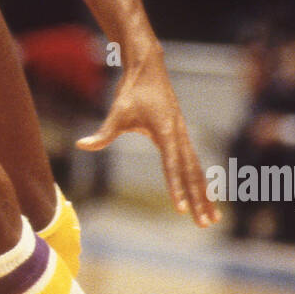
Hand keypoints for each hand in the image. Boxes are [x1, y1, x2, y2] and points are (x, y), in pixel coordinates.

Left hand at [77, 42, 219, 227]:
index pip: (172, 167)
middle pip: (192, 174)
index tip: (181, 209)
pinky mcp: (181, 136)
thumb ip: (103, 133)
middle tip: (204, 224)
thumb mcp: (117, 112)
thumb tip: (81, 145)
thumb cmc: (133, 90)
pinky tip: (205, 196)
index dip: (176, 189)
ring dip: (205, 195)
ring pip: (197, 171)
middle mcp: (180, 136)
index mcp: (167, 132)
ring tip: (212, 218)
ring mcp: (183, 136)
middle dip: (199, 200)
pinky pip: (193, 163)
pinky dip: (200, 182)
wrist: (148, 69)